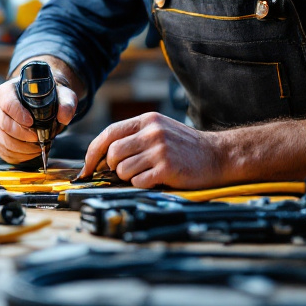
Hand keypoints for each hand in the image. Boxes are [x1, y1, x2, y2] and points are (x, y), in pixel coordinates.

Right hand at [0, 74, 77, 164]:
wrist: (41, 104)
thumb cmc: (46, 97)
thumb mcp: (61, 95)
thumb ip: (66, 103)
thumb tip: (64, 116)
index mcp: (7, 91)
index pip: (7, 102)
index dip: (18, 114)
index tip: (31, 122)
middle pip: (2, 123)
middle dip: (21, 135)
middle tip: (37, 138)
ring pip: (1, 139)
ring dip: (20, 147)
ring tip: (36, 147)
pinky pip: (2, 150)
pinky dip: (16, 155)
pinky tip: (29, 152)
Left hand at [77, 112, 229, 189]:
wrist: (218, 155)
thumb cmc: (185, 146)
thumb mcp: (159, 130)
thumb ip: (134, 137)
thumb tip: (101, 158)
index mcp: (147, 120)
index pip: (108, 133)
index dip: (92, 152)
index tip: (87, 168)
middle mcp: (152, 132)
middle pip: (112, 153)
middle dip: (112, 167)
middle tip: (125, 172)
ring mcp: (159, 149)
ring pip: (123, 169)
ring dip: (129, 177)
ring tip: (147, 173)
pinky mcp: (167, 168)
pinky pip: (138, 181)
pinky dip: (142, 184)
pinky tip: (156, 179)